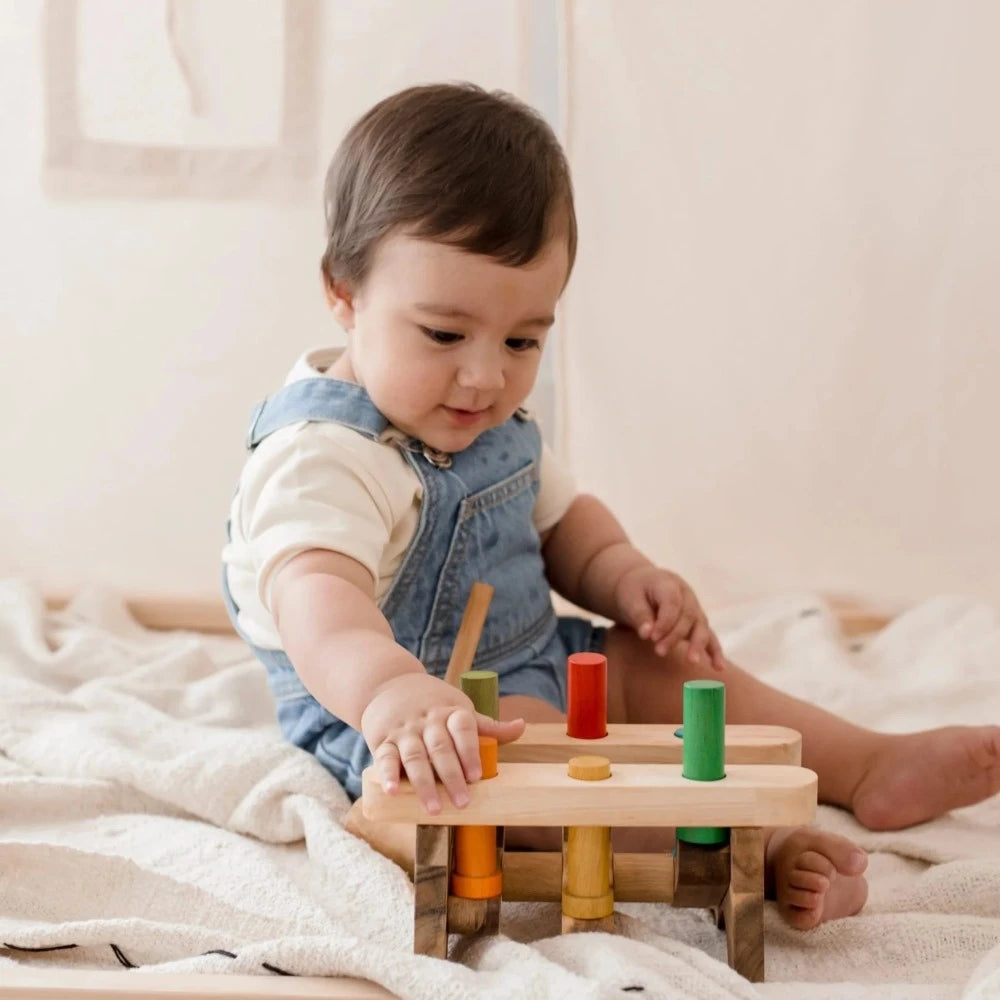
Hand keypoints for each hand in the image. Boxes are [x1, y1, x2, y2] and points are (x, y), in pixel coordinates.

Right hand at [360, 672, 524, 814]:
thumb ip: (487, 725)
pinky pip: (385, 758)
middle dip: (451, 776)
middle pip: (440, 748)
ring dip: (424, 784)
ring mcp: (405, 731)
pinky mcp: (382, 741)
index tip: (477, 776)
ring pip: (415, 757)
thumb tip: (522, 726)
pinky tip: (392, 791)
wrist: (387, 684)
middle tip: (462, 802)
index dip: (470, 751)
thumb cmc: (432, 702)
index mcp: (450, 711)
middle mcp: (427, 721)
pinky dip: (388, 775)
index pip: (462, 728)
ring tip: (434, 808)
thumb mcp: (458, 707)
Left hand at [614, 565, 727, 670]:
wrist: (641, 585)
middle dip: (676, 636)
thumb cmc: (633, 592)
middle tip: (660, 652)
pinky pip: (708, 636)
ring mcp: (694, 608)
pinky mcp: (697, 622)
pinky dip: (714, 651)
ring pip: (702, 626)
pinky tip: (719, 667)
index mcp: (669, 584)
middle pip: (689, 616)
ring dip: (697, 644)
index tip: (652, 638)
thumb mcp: (630, 599)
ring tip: (692, 661)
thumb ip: (639, 615)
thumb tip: (647, 634)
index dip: (664, 622)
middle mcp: (686, 595)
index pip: (672, 604)